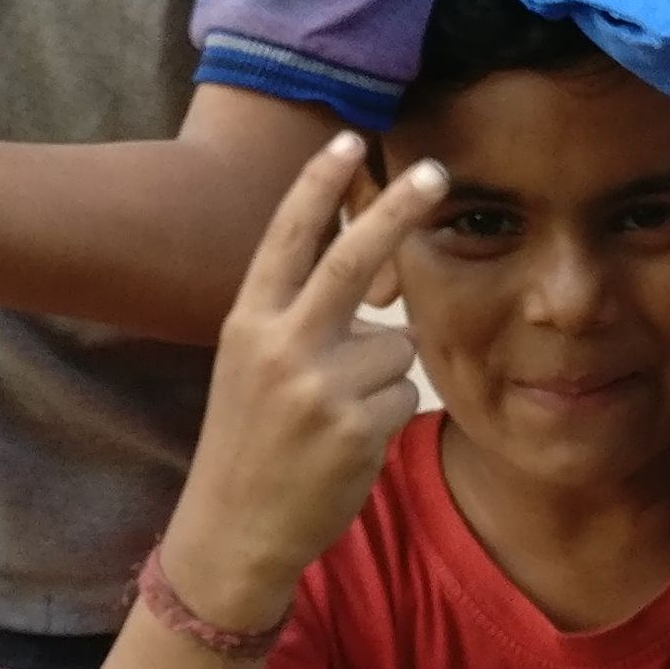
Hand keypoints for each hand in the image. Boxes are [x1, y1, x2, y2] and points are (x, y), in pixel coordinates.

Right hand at [161, 134, 451, 623]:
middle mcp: (282, 345)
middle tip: (436, 173)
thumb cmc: (249, 442)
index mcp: (248, 322)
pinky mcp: (358, 426)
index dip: (318, 186)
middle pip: (354, 260)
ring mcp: (321, 386)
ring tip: (337, 417)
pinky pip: (406, 393)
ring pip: (397, 345)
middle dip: (398, 211)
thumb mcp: (251, 366)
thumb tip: (372, 269)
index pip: (286, 239)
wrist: (232, 529)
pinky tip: (349, 444)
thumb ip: (297, 317)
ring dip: (384, 376)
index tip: (347, 139)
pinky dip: (388, 415)